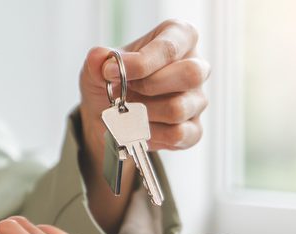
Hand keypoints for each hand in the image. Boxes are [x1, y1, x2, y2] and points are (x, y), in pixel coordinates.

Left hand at [79, 19, 209, 155]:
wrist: (109, 116)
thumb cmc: (112, 82)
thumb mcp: (98, 67)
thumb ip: (97, 60)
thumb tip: (99, 57)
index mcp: (178, 37)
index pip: (170, 47)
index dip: (140, 62)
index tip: (110, 71)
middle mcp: (196, 67)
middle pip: (190, 74)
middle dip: (149, 86)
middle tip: (123, 92)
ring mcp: (197, 100)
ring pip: (179, 109)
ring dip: (142, 113)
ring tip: (126, 111)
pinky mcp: (194, 129)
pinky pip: (177, 134)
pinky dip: (148, 134)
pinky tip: (137, 128)